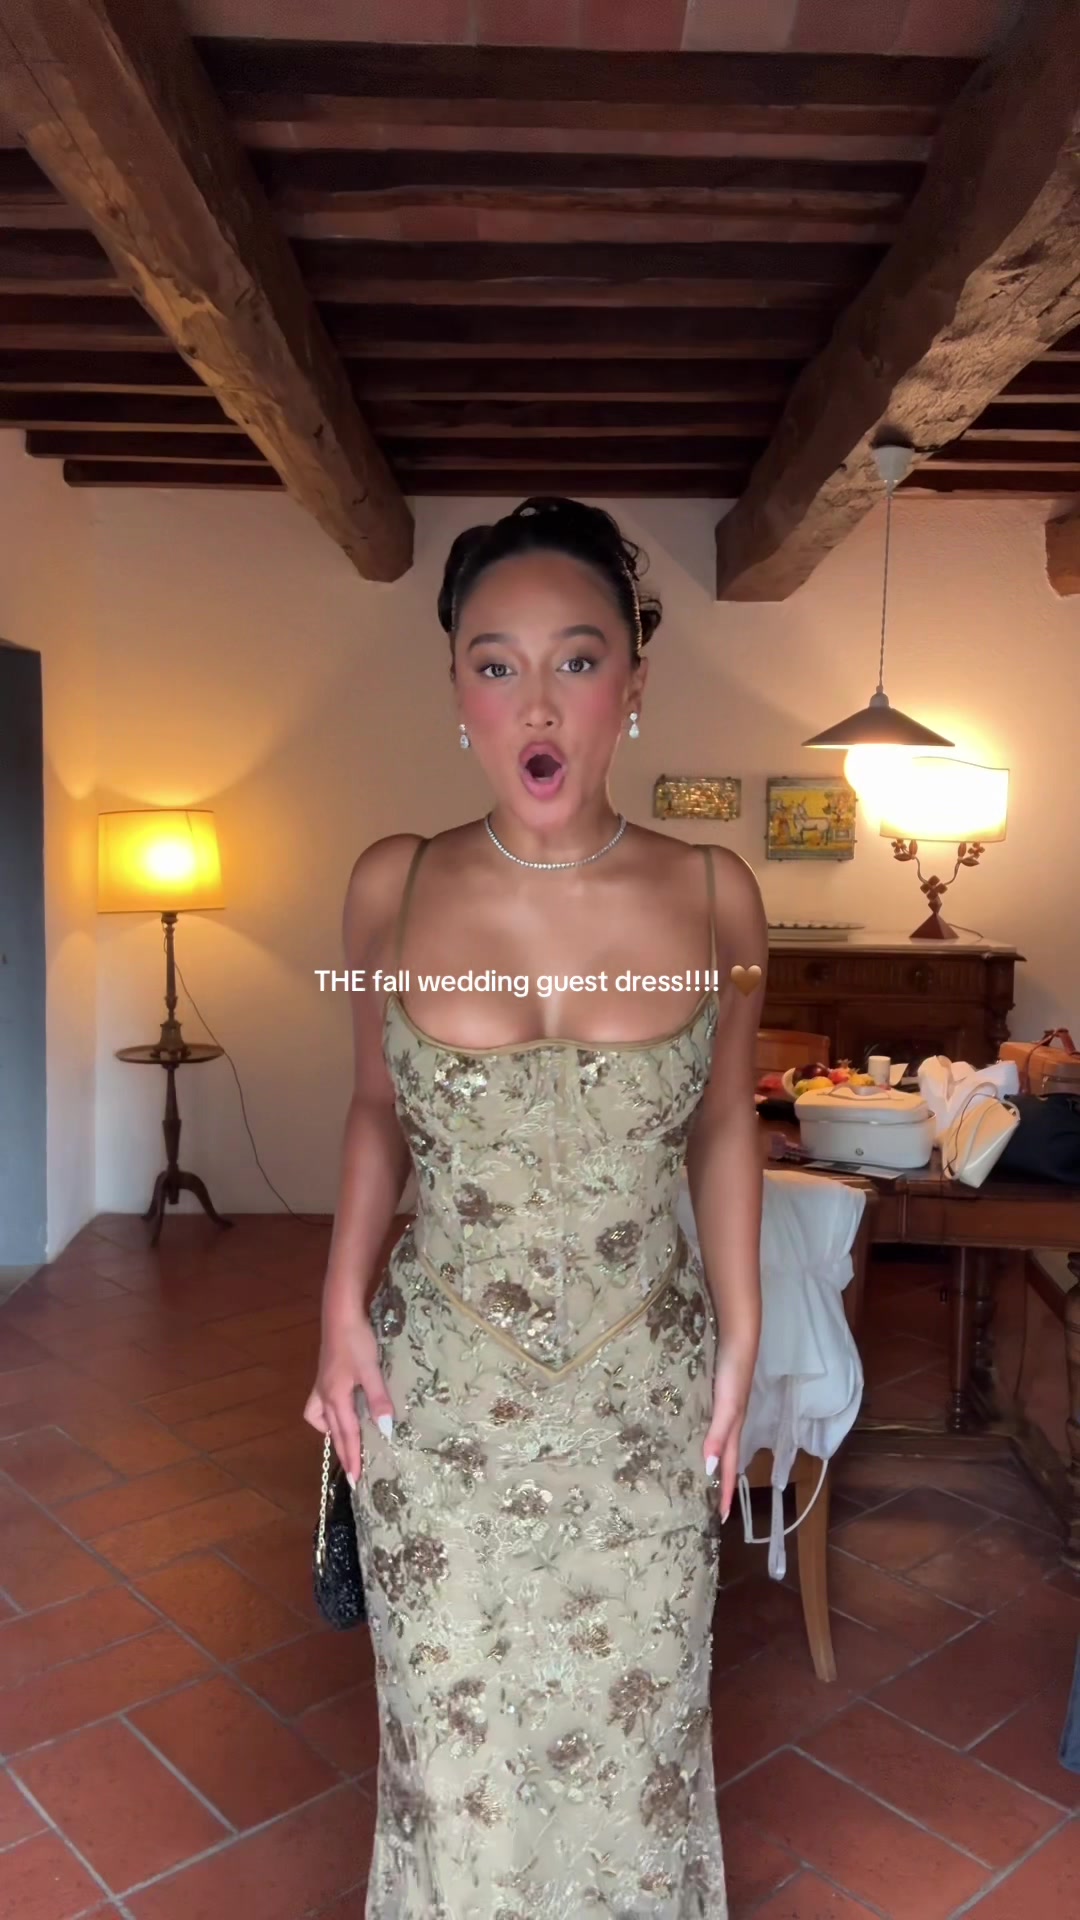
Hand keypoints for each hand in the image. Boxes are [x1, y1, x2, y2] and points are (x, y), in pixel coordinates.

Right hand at [303, 1314, 393, 1487]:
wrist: (341, 1313)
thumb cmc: (356, 1340)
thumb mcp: (371, 1370)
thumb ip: (378, 1400)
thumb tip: (386, 1430)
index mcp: (336, 1397)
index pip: (346, 1435)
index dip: (352, 1458)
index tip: (356, 1482)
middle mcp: (325, 1395)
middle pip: (333, 1431)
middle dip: (342, 1452)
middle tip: (353, 1473)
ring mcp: (322, 1384)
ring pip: (320, 1417)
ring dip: (332, 1431)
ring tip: (346, 1438)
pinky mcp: (325, 1375)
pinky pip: (320, 1404)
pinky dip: (328, 1413)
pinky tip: (341, 1408)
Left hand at [703, 1347, 752, 1522]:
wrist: (737, 1336)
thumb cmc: (733, 1373)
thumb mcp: (728, 1407)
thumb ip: (719, 1436)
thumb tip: (711, 1470)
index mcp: (734, 1430)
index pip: (730, 1469)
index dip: (726, 1493)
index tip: (722, 1519)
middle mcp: (730, 1423)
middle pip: (725, 1459)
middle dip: (719, 1482)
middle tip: (706, 1503)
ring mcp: (723, 1408)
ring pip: (717, 1443)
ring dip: (712, 1461)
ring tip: (698, 1476)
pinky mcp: (715, 1394)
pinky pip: (709, 1425)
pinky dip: (704, 1438)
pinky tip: (691, 1435)